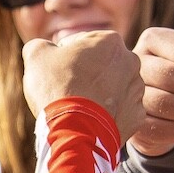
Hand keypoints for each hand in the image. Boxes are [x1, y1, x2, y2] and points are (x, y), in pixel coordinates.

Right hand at [22, 31, 145, 142]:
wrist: (74, 131)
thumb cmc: (57, 88)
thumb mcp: (36, 55)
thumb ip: (41, 44)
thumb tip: (44, 49)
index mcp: (110, 40)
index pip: (81, 42)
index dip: (64, 56)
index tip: (56, 72)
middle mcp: (131, 61)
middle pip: (101, 65)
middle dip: (86, 74)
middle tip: (66, 89)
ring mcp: (137, 90)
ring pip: (113, 88)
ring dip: (98, 94)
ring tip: (79, 107)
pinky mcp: (137, 116)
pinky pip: (119, 111)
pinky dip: (107, 115)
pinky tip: (91, 120)